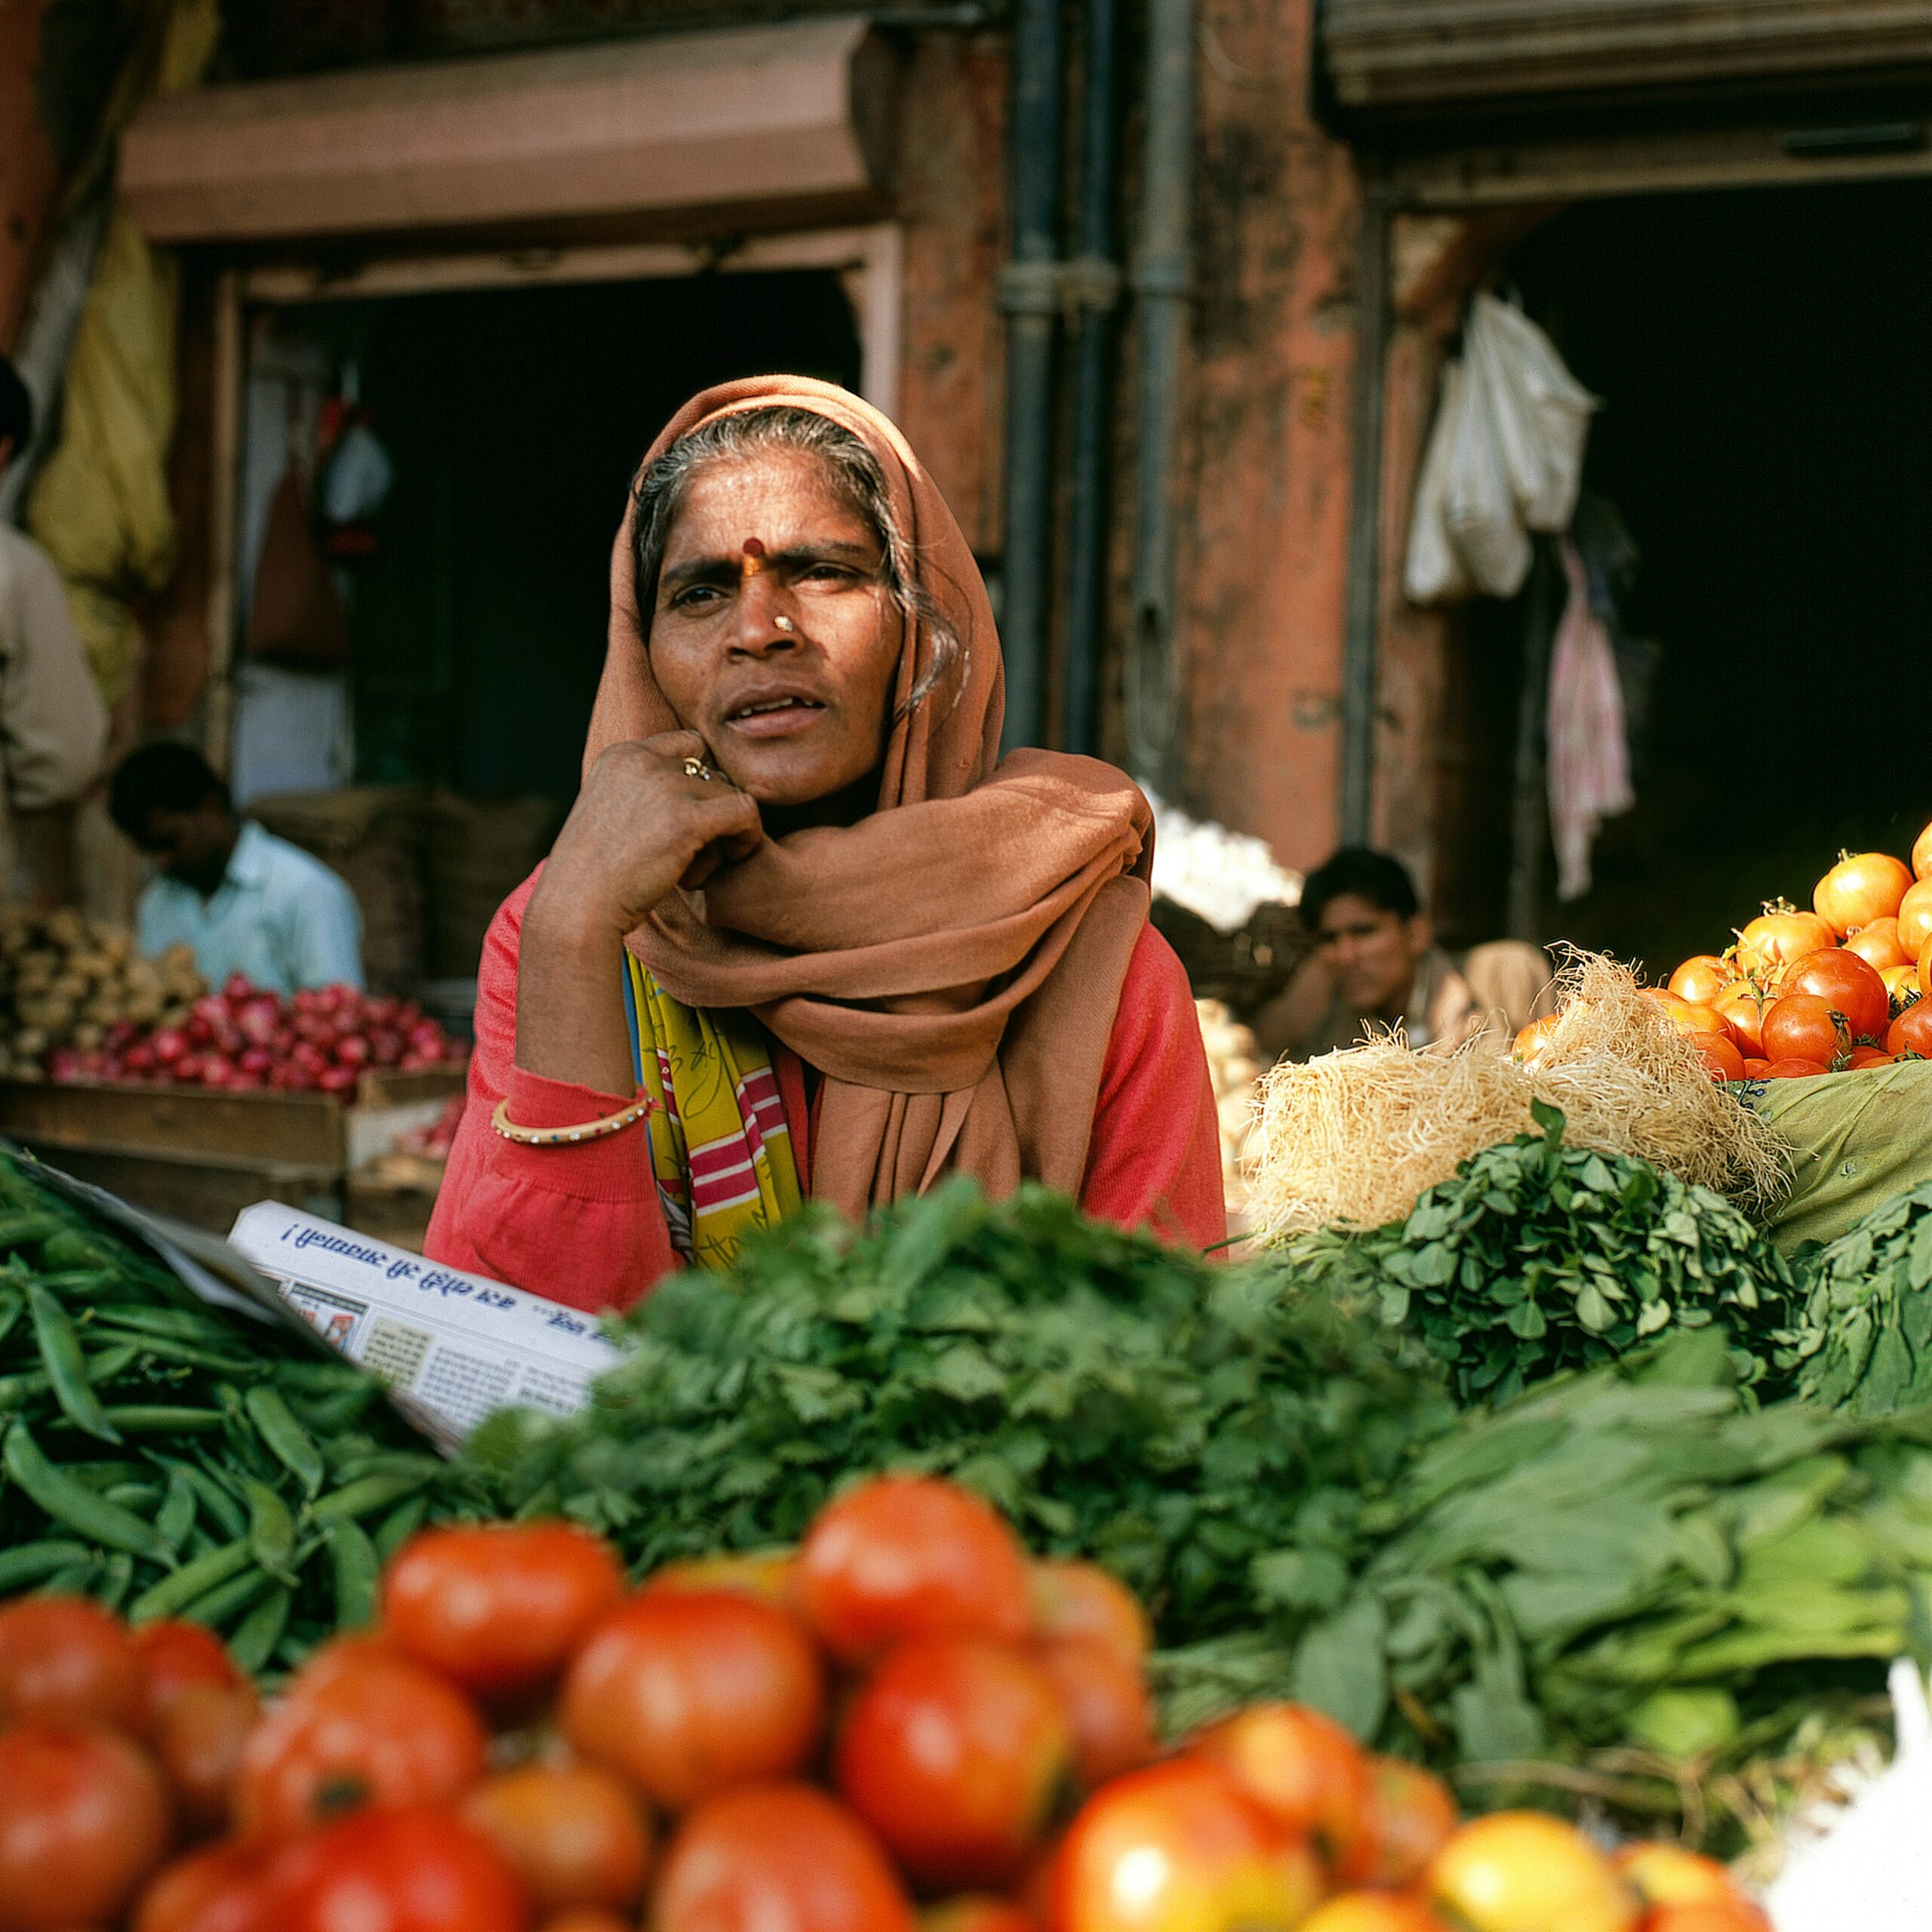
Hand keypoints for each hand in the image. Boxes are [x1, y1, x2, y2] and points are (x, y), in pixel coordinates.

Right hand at [528, 731, 762, 949]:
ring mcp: (665, 786)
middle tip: (697, 847)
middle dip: (712, 806)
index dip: (701, 780)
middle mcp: (643, 760)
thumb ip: (643, 793)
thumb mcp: (611, 814)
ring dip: (724, 829)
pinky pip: (745, 812)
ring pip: (728, 793)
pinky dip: (748, 835)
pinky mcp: (687, 818)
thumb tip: (691, 794)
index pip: (688, 744)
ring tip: (699, 864)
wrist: (578, 906)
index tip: (693, 817)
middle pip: (712, 770)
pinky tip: (734, 857)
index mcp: (621, 754)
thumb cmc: (595, 876)